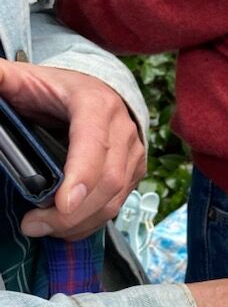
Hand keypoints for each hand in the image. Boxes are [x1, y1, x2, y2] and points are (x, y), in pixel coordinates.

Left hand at [0, 59, 145, 240]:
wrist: (96, 91)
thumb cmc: (57, 90)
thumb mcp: (25, 79)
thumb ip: (2, 78)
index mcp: (96, 104)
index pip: (93, 142)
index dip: (82, 174)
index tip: (62, 204)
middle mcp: (123, 129)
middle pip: (108, 180)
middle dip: (71, 213)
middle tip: (32, 225)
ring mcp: (133, 152)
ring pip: (115, 198)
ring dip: (79, 222)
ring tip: (43, 228)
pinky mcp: (135, 170)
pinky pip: (118, 204)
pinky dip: (90, 222)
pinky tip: (65, 226)